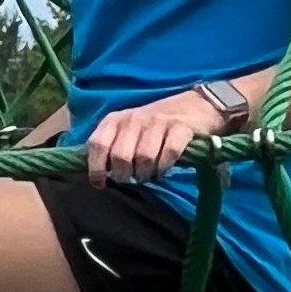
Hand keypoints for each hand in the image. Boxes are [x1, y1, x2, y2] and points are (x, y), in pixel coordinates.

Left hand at [83, 90, 221, 186]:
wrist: (194, 107)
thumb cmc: (153, 126)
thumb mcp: (127, 131)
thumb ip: (112, 147)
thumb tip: (98, 175)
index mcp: (115, 120)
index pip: (98, 144)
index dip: (96, 167)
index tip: (100, 184)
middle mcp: (133, 119)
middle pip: (120, 155)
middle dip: (124, 174)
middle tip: (131, 179)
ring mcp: (157, 122)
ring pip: (144, 157)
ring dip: (145, 173)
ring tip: (148, 175)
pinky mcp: (181, 127)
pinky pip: (169, 153)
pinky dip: (164, 166)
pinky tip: (163, 169)